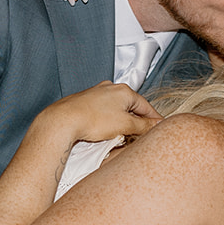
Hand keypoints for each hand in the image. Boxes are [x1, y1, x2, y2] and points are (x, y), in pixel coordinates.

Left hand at [38, 81, 160, 144]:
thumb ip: (143, 125)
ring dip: (123, 121)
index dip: (154, 120)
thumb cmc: (92, 120)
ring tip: (123, 135)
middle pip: (132, 106)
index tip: (159, 129)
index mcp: (124, 91)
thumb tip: (156, 125)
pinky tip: (106, 130)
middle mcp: (111, 89)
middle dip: (137, 121)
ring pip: (117, 109)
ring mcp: (97, 94)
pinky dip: (109, 120)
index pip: (146, 106)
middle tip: (142, 136)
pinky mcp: (86, 101)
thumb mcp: (125, 125)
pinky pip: (104, 111)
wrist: (63, 120)